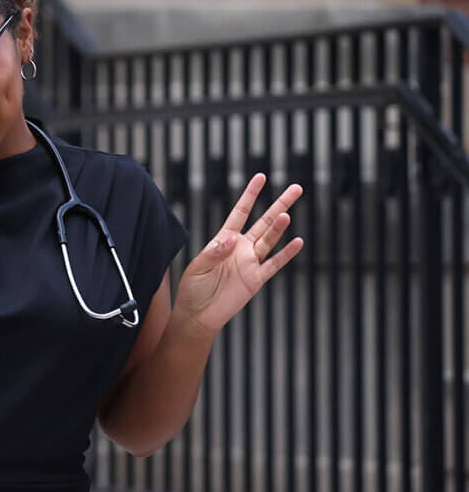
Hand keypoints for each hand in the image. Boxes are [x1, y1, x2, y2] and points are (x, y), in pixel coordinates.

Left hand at [174, 173, 303, 334]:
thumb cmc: (194, 287)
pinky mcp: (256, 279)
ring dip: (279, 227)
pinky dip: (286, 254)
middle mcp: (241, 248)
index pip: (240, 212)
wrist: (199, 314)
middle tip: (296, 188)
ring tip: (287, 213)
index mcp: (224, 239)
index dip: (250, 195)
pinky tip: (297, 241)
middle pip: (263, 221)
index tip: (261, 177)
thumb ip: (216, 251)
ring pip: (269, 240)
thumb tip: (233, 239)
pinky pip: (274, 264)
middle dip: (279, 204)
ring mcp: (250, 262)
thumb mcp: (199, 265)